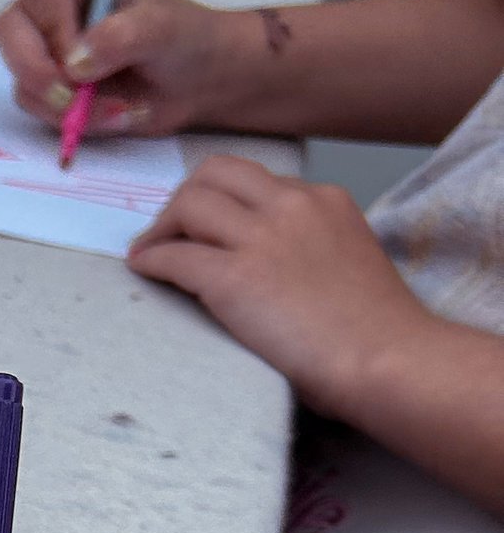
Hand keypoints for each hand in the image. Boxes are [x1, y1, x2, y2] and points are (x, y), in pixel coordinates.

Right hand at [0, 0, 254, 137]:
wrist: (201, 82)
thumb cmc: (186, 40)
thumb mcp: (163, 28)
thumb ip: (121, 36)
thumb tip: (75, 63)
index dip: (52, 29)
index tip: (81, 60)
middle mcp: (54, 13)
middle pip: (10, 33)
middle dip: (36, 72)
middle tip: (70, 99)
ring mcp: (50, 53)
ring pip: (22, 80)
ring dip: (63, 105)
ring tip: (115, 109)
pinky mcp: (53, 90)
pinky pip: (39, 110)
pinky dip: (71, 122)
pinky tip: (112, 116)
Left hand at [127, 154, 436, 411]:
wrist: (388, 359)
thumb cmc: (376, 330)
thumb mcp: (349, 258)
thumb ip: (312, 244)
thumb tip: (269, 262)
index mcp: (324, 200)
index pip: (256, 181)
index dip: (222, 201)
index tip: (206, 226)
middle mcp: (292, 205)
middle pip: (214, 174)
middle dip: (184, 199)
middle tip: (169, 233)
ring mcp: (262, 239)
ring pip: (188, 204)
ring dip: (161, 227)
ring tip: (151, 253)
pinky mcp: (234, 277)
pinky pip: (174, 256)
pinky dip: (151, 260)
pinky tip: (144, 271)